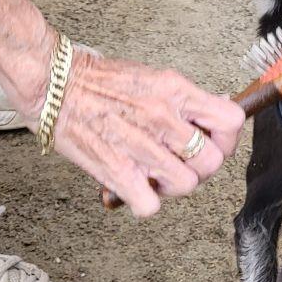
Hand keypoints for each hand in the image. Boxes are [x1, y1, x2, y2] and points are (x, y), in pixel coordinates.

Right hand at [53, 49, 245, 216]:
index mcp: (174, 91)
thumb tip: (210, 116)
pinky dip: (145, 202)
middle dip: (201, 167)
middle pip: (213, 161)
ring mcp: (141, 145)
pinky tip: (137, 188)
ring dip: (173, 185)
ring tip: (157, 175)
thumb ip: (182, 100)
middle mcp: (163, 117)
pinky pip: (150, 205)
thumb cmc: (96, 80)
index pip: (229, 121)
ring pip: (187, 184)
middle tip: (182, 162)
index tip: (214, 141)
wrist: (52, 83)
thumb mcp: (151, 77)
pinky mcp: (118, 170)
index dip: (226, 138)